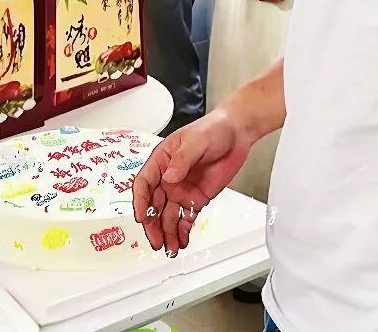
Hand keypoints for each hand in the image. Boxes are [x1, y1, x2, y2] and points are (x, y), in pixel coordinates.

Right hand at [133, 107, 253, 256]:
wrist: (236, 134)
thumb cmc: (212, 129)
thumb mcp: (196, 140)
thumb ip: (182, 159)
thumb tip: (169, 177)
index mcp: (162, 160)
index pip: (144, 183)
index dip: (140, 200)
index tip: (143, 216)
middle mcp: (168, 178)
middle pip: (154, 205)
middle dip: (153, 224)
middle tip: (157, 241)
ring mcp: (181, 190)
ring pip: (168, 216)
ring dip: (167, 232)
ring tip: (170, 248)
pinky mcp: (196, 199)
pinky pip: (185, 218)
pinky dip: (182, 231)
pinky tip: (182, 241)